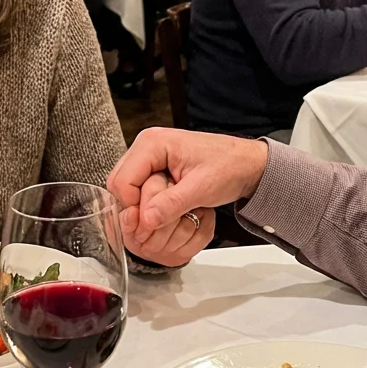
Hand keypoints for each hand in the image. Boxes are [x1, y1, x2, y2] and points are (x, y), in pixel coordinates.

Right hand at [107, 127, 268, 265]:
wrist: (246, 164)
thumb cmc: (229, 166)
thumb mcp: (202, 188)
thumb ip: (172, 204)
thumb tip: (146, 220)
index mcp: (153, 143)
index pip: (121, 181)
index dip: (131, 208)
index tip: (149, 224)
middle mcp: (145, 148)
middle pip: (120, 187)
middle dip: (136, 209)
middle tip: (159, 222)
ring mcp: (148, 159)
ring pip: (128, 193)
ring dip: (144, 209)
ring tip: (169, 214)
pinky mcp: (154, 171)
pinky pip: (139, 194)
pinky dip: (151, 207)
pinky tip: (169, 212)